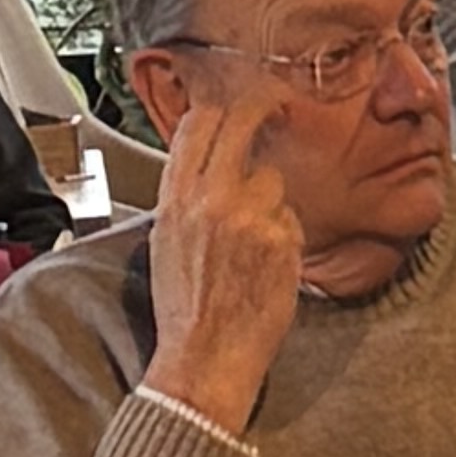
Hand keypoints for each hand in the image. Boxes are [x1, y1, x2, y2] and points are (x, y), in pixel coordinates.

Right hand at [143, 75, 305, 437]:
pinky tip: (267, 266)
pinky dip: (284, 236)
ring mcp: (249, 216)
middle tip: (278, 106)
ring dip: (270, 200)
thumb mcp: (166, 240)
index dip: (223, 100)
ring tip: (254, 243)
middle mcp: (210, 198)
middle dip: (263, 107)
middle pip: (241, 123)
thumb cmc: (184, 308)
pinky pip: (290, 218)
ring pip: (272, 178)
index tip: (239, 96)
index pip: (199, 122)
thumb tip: (207, 159)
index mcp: (175, 197)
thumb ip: (185, 195)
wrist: (205, 360)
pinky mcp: (282, 239)